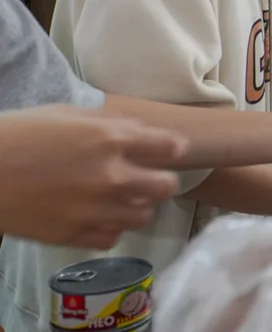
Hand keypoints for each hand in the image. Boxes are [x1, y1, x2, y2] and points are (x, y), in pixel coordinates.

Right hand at [0, 105, 185, 248]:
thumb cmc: (20, 134)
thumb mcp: (67, 114)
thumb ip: (110, 122)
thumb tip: (140, 129)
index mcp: (111, 139)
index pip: (170, 147)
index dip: (170, 149)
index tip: (164, 151)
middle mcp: (112, 175)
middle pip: (166, 186)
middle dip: (161, 180)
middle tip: (147, 177)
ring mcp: (95, 208)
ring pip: (144, 215)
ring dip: (137, 205)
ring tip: (120, 198)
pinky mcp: (76, 235)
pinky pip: (114, 237)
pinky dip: (111, 227)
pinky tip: (98, 215)